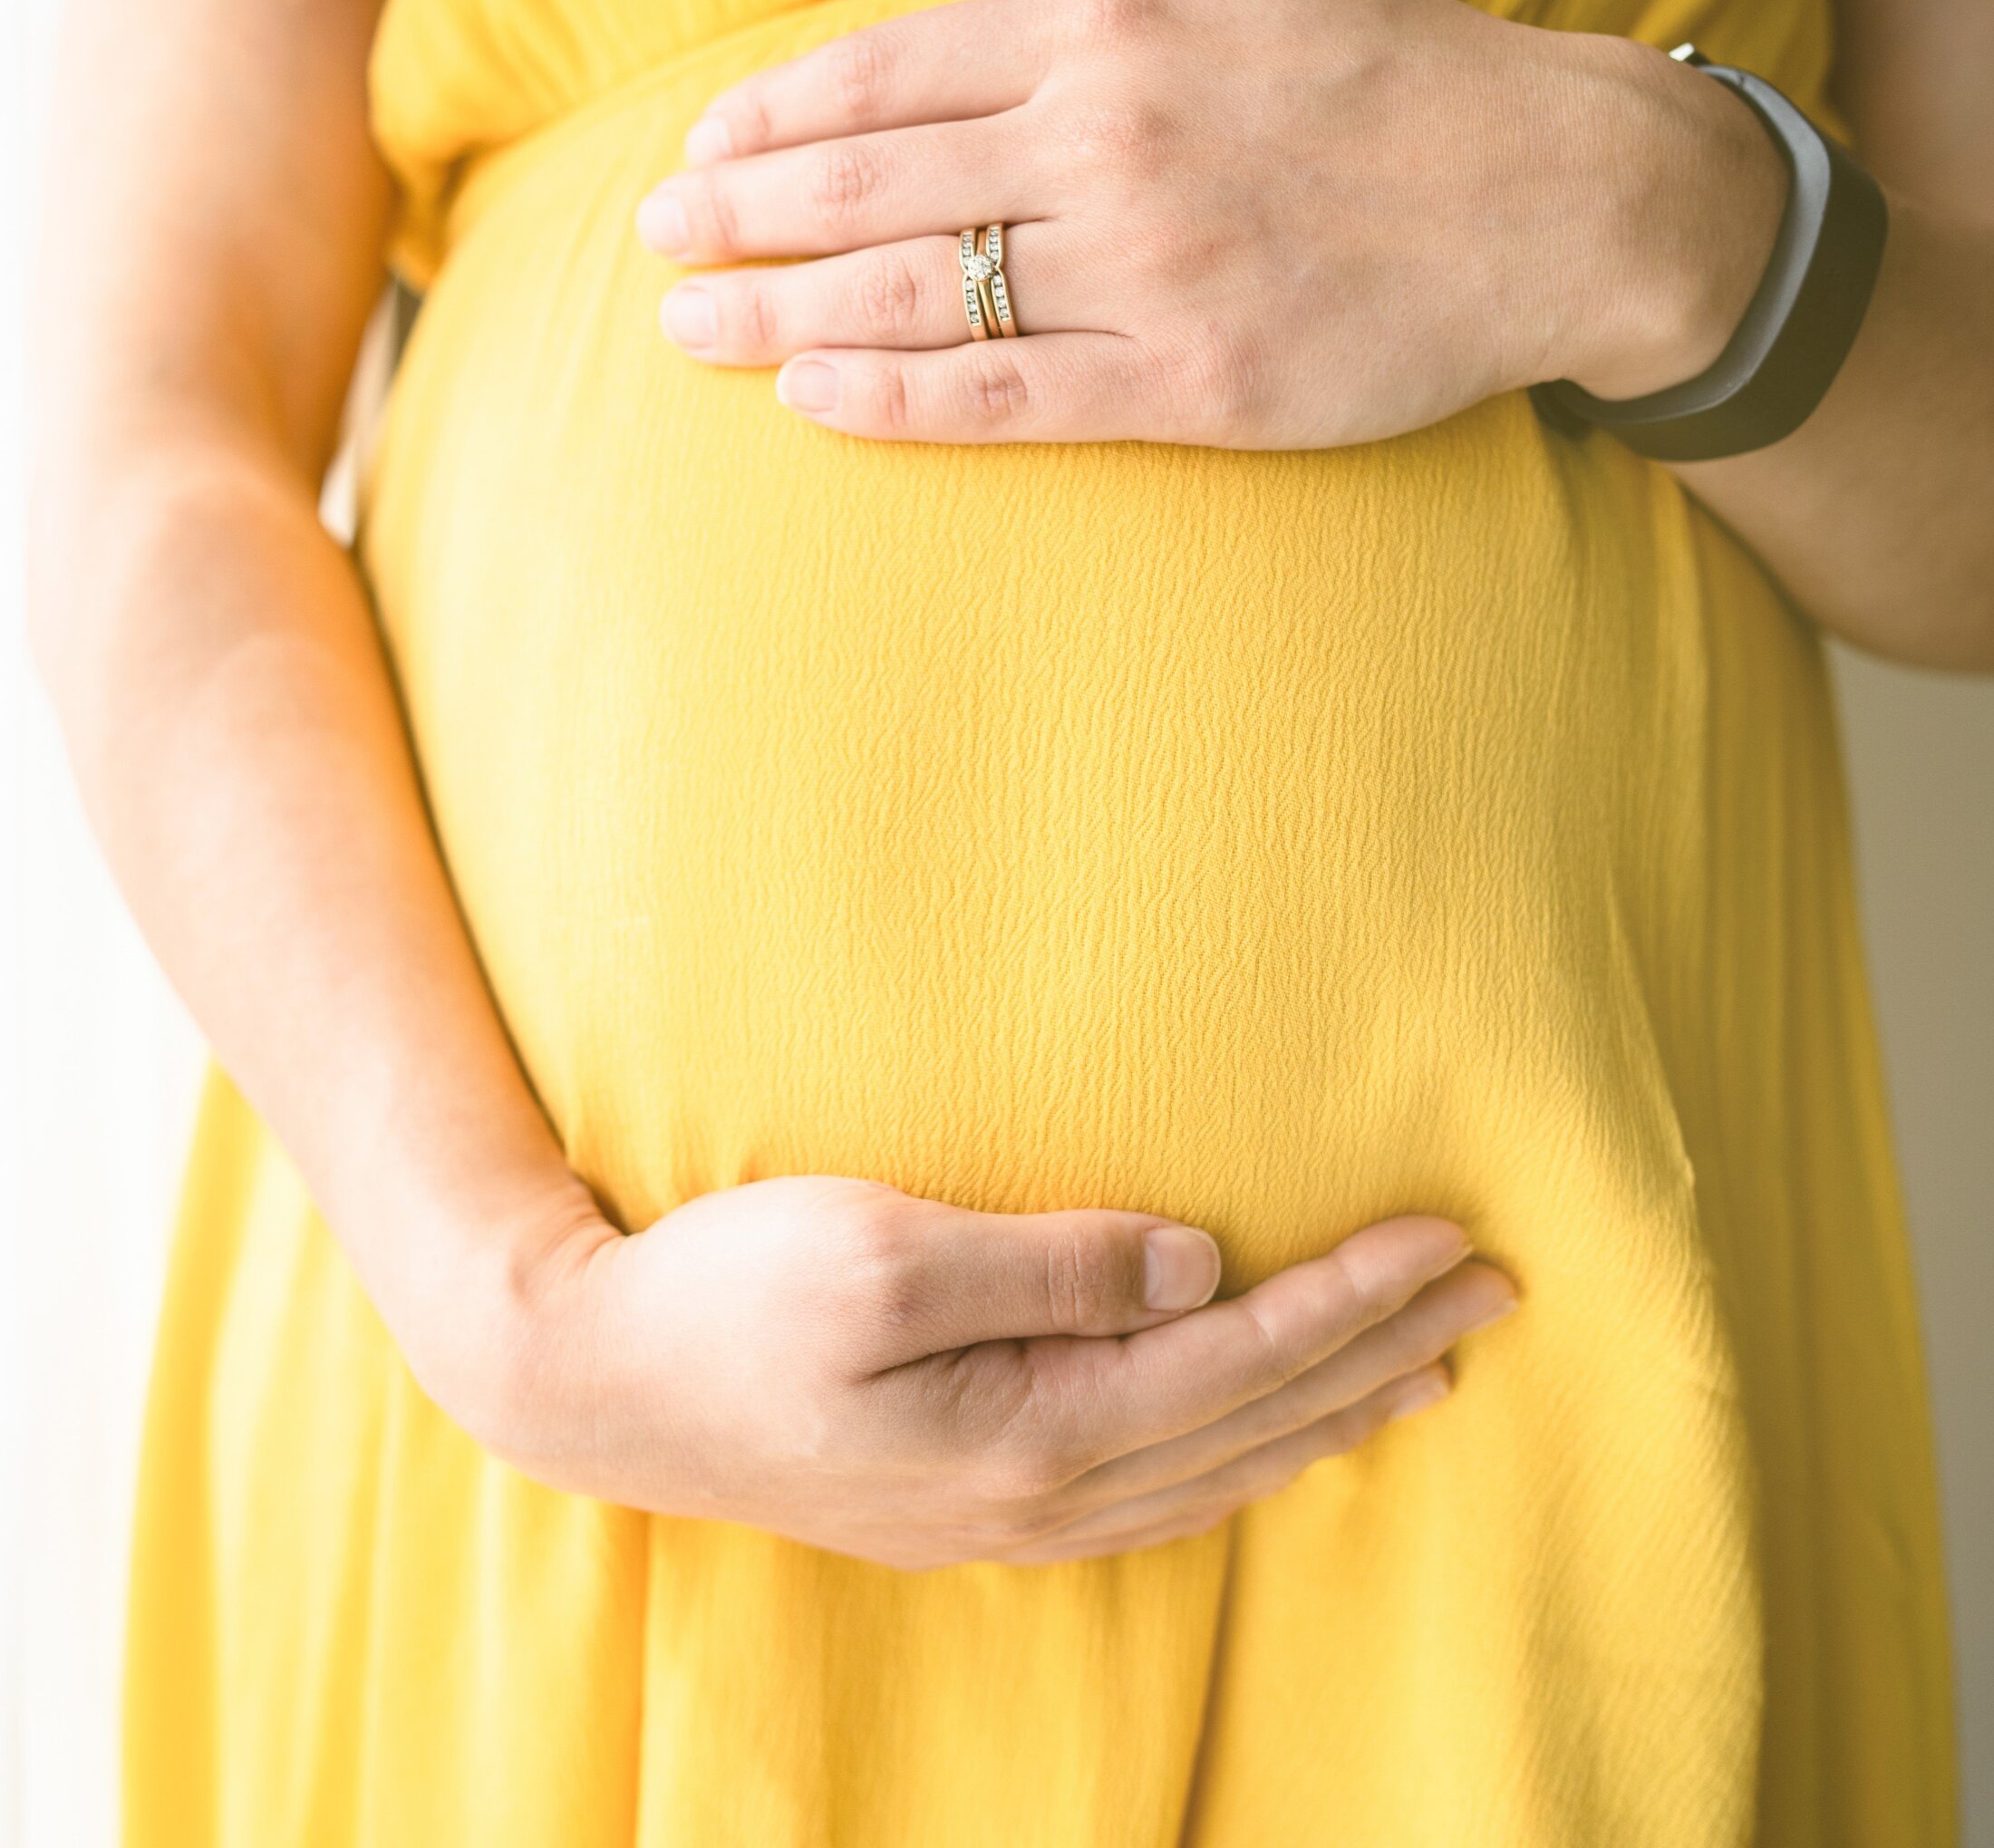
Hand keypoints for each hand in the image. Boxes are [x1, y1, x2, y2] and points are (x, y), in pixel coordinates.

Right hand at [474, 1175, 1515, 1568]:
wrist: (599, 1383)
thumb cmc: (728, 1294)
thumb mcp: (882, 1250)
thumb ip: (1054, 1265)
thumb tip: (1197, 1261)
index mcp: (1034, 1428)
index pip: (1244, 1357)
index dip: (1356, 1297)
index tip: (1453, 1239)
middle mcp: (1043, 1493)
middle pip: (1258, 1420)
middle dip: (1382, 1352)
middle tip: (1490, 1294)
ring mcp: (1009, 1516)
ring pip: (1221, 1469)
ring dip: (1330, 1414)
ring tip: (1421, 1370)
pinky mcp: (974, 1505)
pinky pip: (1160, 1490)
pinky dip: (1246, 1454)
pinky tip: (1272, 1433)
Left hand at [636, 0, 1785, 446]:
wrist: (1551, 196)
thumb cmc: (1393, 79)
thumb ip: (1099, 12)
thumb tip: (965, 54)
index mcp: (1117, 29)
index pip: (891, 72)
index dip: (775, 115)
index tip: (701, 147)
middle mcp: (1110, 141)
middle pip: (873, 182)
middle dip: (740, 211)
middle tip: (653, 240)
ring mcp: (1147, 268)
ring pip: (916, 291)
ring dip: (778, 308)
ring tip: (689, 329)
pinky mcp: (1189, 380)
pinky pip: (1001, 395)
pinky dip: (891, 397)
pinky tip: (809, 395)